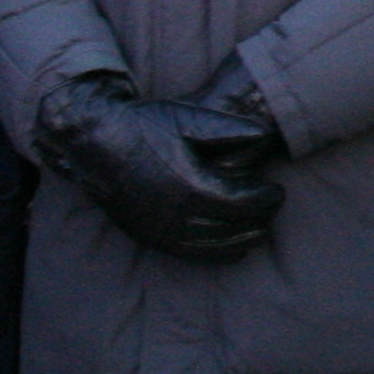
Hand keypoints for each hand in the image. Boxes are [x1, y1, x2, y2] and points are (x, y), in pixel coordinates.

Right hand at [32, 73, 287, 263]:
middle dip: (260, 219)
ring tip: (259, 228)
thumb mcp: (189, 119)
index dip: (267, 199)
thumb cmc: (145, 127)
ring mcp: (162, 232)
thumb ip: (230, 130)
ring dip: (243, 240)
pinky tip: (232, 245)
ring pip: (216, 248)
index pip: (245, 205)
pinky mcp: (151, 238)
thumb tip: (266, 137)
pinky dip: (219, 253)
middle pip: (234, 229)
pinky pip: (194, 255)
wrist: (97, 145)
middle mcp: (177, 218)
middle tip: (272, 207)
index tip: (277, 190)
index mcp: (191, 188)